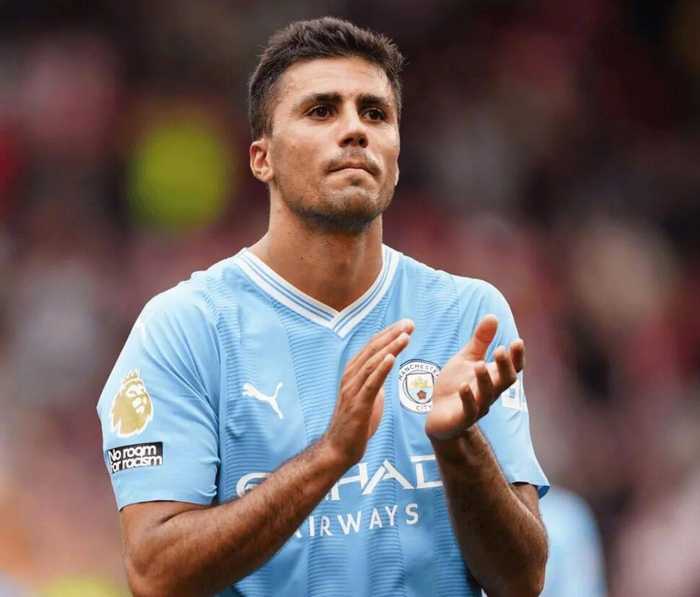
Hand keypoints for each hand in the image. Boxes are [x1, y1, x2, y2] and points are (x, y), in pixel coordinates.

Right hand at [324, 319, 413, 465]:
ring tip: (405, 336)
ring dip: (389, 348)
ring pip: (372, 363)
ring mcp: (352, 391)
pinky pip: (370, 384)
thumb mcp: (368, 396)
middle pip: (372, 350)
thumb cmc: (354, 424)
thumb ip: (375, 381)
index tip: (406, 324)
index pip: (372, 347)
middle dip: (392, 335)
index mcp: (353, 373)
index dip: (388, 334)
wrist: (338, 449)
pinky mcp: (358, 405)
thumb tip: (386, 369)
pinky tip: (392, 358)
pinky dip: (381, 369)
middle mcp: (350, 377)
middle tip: (409, 323)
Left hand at [425, 315, 523, 440]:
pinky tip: (463, 387)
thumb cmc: (456, 386)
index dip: (516, 357)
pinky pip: (468, 410)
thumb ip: (480, 341)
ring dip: (485, 380)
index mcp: (493, 378)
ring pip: (487, 395)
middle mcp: (489, 393)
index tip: (517, 341)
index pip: (511, 368)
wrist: (439, 417)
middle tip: (500, 350)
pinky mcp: (461, 418)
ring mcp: (477, 407)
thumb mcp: (467, 359)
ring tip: (480, 365)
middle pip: (505, 381)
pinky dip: (467, 398)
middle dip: (504, 366)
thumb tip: (493, 315)